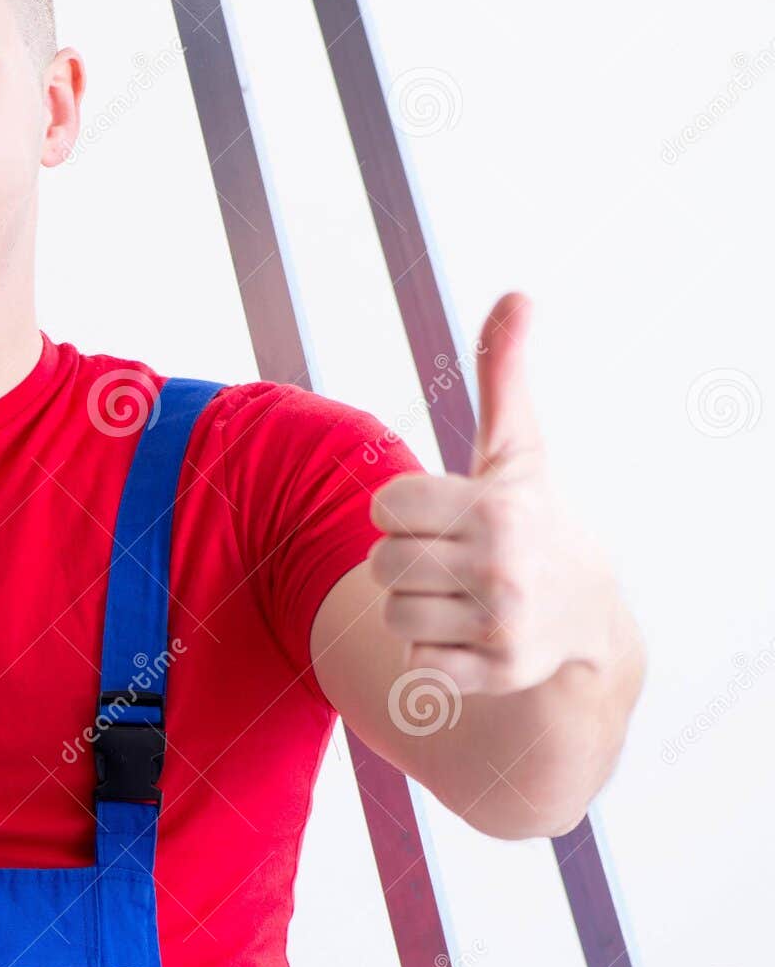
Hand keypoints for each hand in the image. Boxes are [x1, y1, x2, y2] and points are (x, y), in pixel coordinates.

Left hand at [368, 292, 618, 696]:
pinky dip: (432, 653)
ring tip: (459, 596)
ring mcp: (499, 624)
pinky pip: (414, 663)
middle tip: (449, 559)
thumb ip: (504, 375)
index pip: (384, 509)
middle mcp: (500, 566)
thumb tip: (517, 294)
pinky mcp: (493, 673)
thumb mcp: (518, 449)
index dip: (401, 512)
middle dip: (405, 559)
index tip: (439, 515)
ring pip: (392, 614)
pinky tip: (468, 634)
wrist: (586, 618)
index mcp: (496, 507)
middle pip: (381, 564)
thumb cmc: (534, 520)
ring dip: (415, 606)